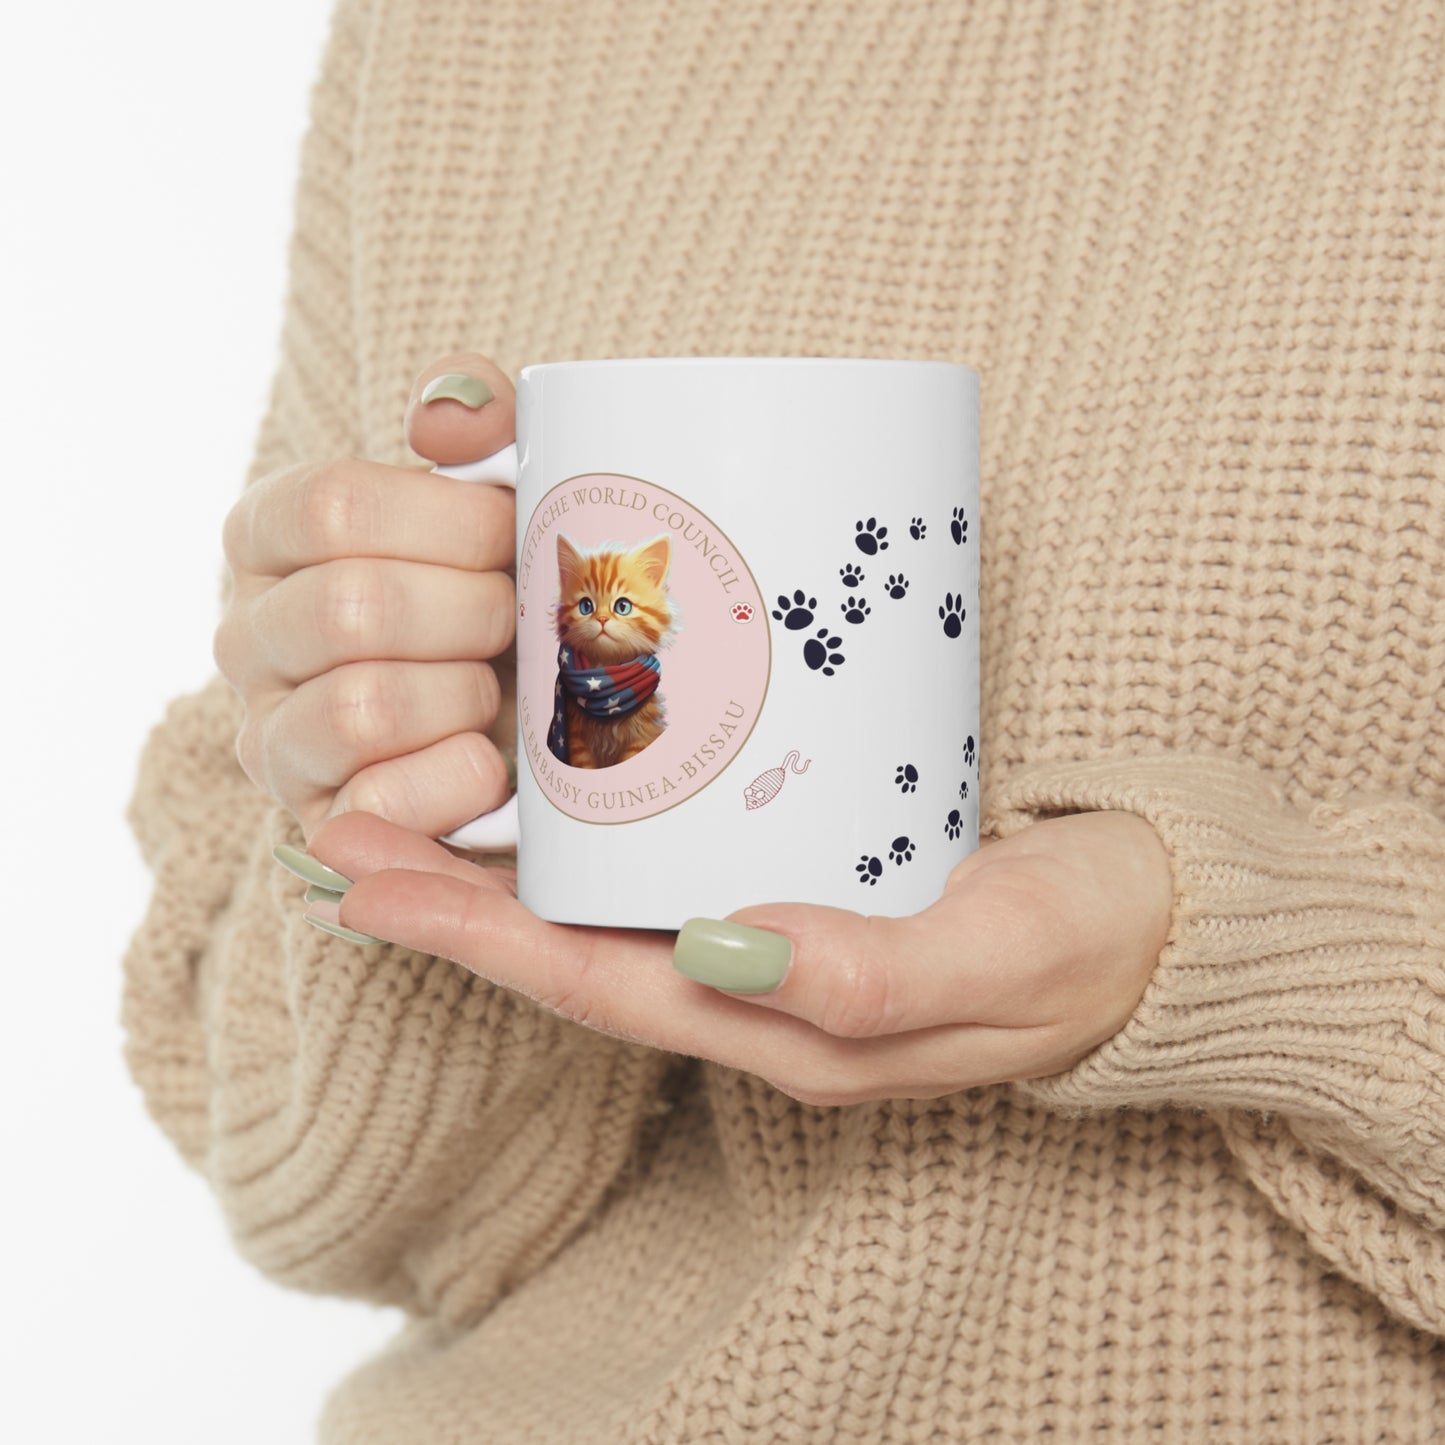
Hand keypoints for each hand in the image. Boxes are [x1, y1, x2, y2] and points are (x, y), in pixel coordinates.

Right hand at [215, 354, 517, 841]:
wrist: (520, 716)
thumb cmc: (498, 587)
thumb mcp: (496, 490)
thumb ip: (477, 420)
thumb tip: (445, 418)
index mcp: (269, 535)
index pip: (333, 506)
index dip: (450, 522)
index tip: (511, 534)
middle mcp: (246, 635)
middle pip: (354, 608)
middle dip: (474, 613)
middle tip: (518, 619)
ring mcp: (271, 737)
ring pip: (362, 707)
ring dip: (466, 695)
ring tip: (496, 688)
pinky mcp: (318, 822)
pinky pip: (380, 804)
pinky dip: (458, 778)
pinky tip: (490, 759)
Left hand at [299, 808, 1172, 1103]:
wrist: (1164, 923)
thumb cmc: (1089, 943)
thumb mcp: (1000, 956)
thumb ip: (870, 972)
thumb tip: (724, 951)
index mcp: (788, 1028)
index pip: (596, 985)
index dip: (474, 937)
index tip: (364, 879)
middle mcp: (761, 992)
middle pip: (575, 951)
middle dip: (453, 899)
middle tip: (343, 826)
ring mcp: (779, 942)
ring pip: (612, 913)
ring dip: (507, 866)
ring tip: (413, 797)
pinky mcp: (808, 883)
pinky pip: (673, 870)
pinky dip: (595, 835)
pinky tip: (561, 782)